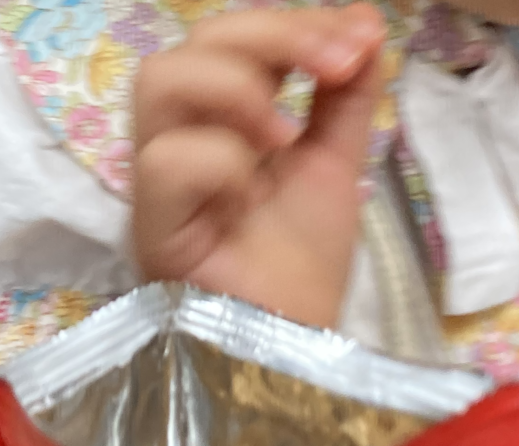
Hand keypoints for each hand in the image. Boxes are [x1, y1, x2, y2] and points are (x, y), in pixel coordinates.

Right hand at [132, 5, 385, 328]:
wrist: (297, 340)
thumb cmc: (304, 262)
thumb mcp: (335, 163)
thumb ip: (346, 96)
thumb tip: (367, 20)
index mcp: (221, 120)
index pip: (230, 39)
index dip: (290, 25)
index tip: (357, 40)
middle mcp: (181, 140)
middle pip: (190, 44)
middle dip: (271, 39)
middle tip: (334, 67)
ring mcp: (160, 184)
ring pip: (158, 82)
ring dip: (236, 90)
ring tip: (284, 137)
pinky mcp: (152, 228)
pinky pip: (164, 162)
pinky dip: (219, 162)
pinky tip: (250, 196)